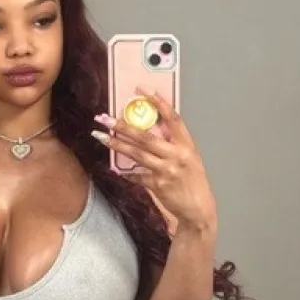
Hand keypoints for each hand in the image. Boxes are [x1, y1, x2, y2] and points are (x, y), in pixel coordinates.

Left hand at [92, 88, 216, 233]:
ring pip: (136, 153)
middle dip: (122, 126)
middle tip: (104, 118)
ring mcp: (166, 170)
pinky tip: (116, 169)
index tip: (143, 90)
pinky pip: (136, 175)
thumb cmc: (194, 182)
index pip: (172, 118)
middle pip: (145, 137)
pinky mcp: (157, 184)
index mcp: (186, 145)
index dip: (158, 102)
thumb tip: (151, 129)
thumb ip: (172, 144)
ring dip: (116, 144)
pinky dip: (126, 172)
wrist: (198, 208)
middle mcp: (176, 155)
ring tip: (100, 136)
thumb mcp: (189, 158)